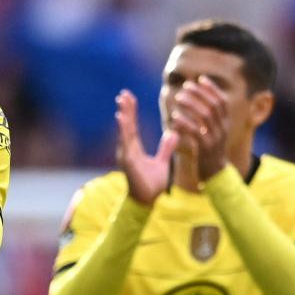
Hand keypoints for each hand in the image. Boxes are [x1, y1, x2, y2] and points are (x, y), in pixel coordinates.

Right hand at [115, 89, 178, 206]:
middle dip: (125, 109)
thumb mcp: (162, 162)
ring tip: (121, 101)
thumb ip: (166, 148)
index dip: (130, 111)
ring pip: (124, 131)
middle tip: (123, 93)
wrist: (146, 201)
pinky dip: (122, 129)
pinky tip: (121, 118)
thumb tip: (173, 134)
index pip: (132, 126)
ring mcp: (126, 154)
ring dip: (123, 115)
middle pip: (126, 125)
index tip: (129, 97)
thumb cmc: (151, 185)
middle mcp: (127, 149)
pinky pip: (125, 141)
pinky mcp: (128, 160)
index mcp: (134, 149)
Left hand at [170, 77, 228, 180]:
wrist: (215, 174)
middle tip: (186, 85)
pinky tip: (174, 117)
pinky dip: (185, 122)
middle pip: (213, 106)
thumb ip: (208, 117)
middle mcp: (222, 129)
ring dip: (191, 104)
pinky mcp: (205, 149)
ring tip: (178, 97)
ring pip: (205, 117)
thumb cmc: (210, 150)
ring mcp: (215, 139)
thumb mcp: (213, 132)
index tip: (200, 78)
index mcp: (225, 123)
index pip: (222, 101)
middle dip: (200, 93)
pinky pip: (196, 132)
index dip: (212, 89)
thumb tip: (198, 99)